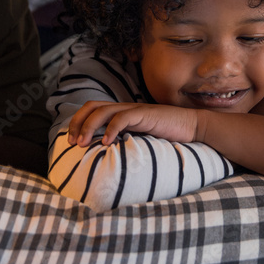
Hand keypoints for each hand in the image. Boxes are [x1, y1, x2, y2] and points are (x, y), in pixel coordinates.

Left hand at [67, 101, 199, 145]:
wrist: (192, 127)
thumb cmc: (168, 135)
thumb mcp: (140, 139)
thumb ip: (124, 141)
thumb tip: (105, 157)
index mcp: (122, 112)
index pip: (92, 109)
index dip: (78, 122)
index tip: (71, 141)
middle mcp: (125, 108)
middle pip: (92, 106)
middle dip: (77, 123)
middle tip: (72, 142)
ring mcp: (135, 110)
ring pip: (103, 111)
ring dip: (89, 127)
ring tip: (82, 143)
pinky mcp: (145, 114)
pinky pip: (123, 118)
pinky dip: (111, 129)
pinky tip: (106, 143)